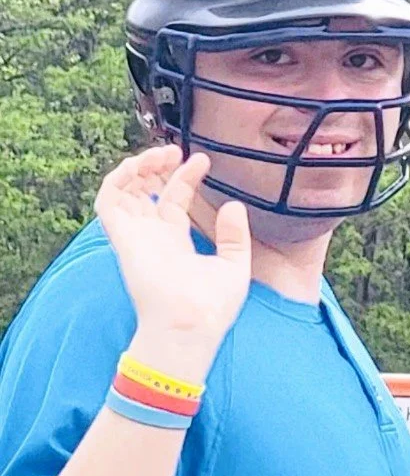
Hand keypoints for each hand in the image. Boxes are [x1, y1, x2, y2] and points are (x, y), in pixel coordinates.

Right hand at [95, 146, 250, 369]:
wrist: (191, 324)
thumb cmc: (212, 308)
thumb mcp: (235, 267)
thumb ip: (235, 236)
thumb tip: (234, 205)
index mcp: (176, 244)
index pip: (174, 201)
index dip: (185, 177)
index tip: (203, 160)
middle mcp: (153, 238)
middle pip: (146, 192)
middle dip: (158, 167)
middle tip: (174, 150)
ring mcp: (137, 237)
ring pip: (124, 192)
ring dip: (138, 167)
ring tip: (160, 154)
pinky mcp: (123, 238)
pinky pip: (108, 201)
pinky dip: (118, 179)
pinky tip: (139, 166)